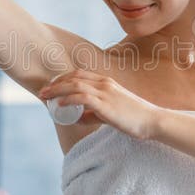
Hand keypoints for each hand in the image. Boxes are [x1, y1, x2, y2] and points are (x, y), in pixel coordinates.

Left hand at [38, 69, 160, 139]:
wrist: (151, 121)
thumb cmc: (133, 118)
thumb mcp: (110, 113)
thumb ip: (94, 114)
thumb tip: (77, 118)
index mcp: (106, 82)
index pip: (79, 74)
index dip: (62, 78)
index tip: (50, 86)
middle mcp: (104, 83)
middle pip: (74, 77)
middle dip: (55, 83)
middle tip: (42, 92)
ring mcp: (105, 92)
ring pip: (75, 85)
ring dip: (57, 90)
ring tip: (45, 96)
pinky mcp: (106, 104)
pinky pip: (82, 97)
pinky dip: (68, 99)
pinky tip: (59, 104)